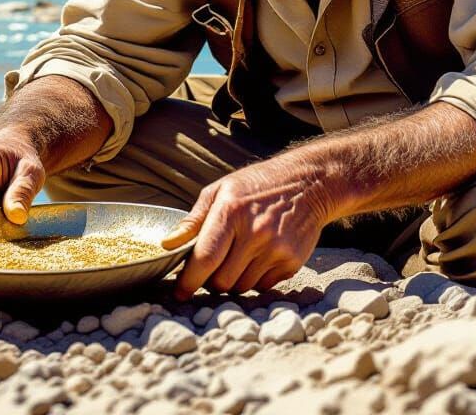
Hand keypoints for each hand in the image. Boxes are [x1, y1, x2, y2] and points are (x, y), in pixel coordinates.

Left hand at [161, 152, 338, 298]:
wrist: (308, 183)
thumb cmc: (257, 185)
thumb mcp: (221, 190)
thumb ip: (193, 220)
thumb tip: (167, 244)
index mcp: (231, 212)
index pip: (205, 258)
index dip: (188, 281)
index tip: (180, 293)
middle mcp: (254, 232)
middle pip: (221, 281)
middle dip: (212, 281)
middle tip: (213, 268)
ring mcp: (276, 248)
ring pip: (242, 287)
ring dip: (234, 280)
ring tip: (239, 257)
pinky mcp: (292, 261)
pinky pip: (263, 286)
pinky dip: (256, 279)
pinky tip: (259, 257)